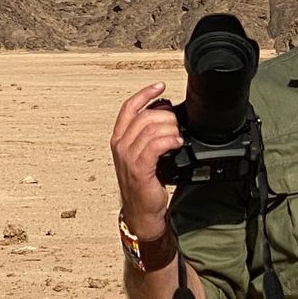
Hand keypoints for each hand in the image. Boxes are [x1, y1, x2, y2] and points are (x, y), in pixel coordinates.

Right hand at [110, 83, 181, 236]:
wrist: (141, 211)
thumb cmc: (144, 184)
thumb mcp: (142, 155)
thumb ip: (149, 136)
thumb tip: (168, 116)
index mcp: (119, 138)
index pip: (129, 107)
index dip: (145, 94)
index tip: (160, 86)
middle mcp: (120, 145)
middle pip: (144, 116)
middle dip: (165, 115)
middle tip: (177, 124)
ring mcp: (128, 157)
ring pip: (150, 128)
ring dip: (170, 129)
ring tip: (178, 137)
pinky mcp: (139, 168)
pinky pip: (155, 145)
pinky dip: (169, 140)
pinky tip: (177, 144)